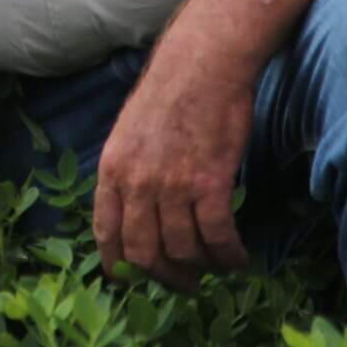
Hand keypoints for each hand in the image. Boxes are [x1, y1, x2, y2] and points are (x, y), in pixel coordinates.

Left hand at [93, 41, 254, 291]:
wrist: (202, 63)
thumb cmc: (170, 91)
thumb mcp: (129, 131)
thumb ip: (130, 171)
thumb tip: (139, 209)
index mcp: (112, 169)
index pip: (106, 233)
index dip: (119, 264)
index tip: (133, 280)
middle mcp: (137, 183)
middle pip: (144, 254)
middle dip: (165, 277)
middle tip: (185, 283)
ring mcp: (172, 185)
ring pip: (184, 251)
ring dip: (203, 268)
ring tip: (217, 267)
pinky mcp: (210, 184)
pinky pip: (218, 237)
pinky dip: (230, 255)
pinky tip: (239, 258)